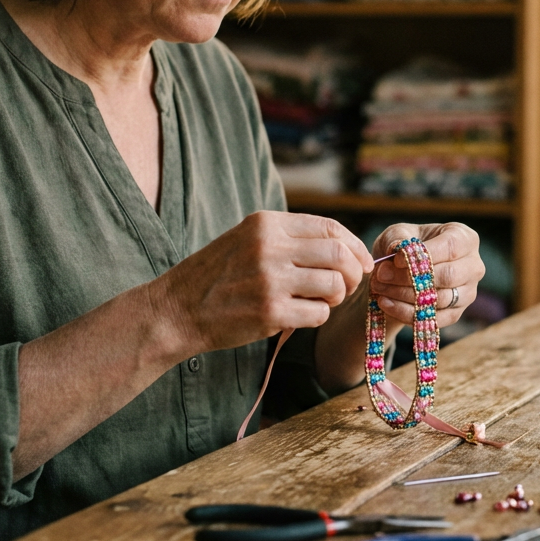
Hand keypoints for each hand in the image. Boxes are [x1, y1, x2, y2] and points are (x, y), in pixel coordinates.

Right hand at [150, 211, 372, 356]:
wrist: (177, 309)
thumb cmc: (217, 276)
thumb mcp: (247, 240)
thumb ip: (288, 238)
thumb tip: (343, 246)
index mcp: (266, 223)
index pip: (329, 227)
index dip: (354, 245)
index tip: (362, 262)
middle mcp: (269, 247)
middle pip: (338, 254)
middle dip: (352, 273)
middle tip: (345, 287)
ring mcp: (270, 280)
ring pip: (334, 284)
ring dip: (335, 297)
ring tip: (319, 302)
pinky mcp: (270, 312)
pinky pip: (318, 313)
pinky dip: (317, 317)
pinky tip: (300, 317)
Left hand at [369, 223, 483, 327]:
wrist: (399, 272)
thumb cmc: (404, 247)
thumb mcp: (397, 234)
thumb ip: (396, 239)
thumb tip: (397, 250)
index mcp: (464, 238)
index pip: (451, 247)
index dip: (423, 255)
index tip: (396, 259)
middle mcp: (473, 266)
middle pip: (449, 275)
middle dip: (411, 278)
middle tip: (382, 276)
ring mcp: (467, 292)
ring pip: (440, 299)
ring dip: (405, 296)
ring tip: (380, 288)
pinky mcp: (456, 313)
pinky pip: (435, 318)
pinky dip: (407, 313)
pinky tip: (386, 303)